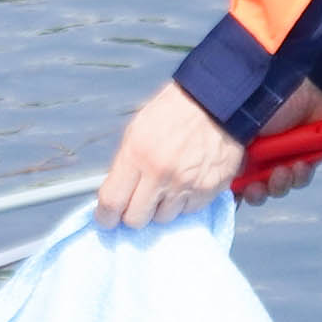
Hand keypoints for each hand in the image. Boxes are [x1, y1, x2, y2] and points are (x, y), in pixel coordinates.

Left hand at [95, 78, 245, 228]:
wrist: (215, 103)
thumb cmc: (173, 113)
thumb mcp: (136, 132)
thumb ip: (125, 166)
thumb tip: (115, 194)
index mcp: (137, 155)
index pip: (112, 202)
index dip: (106, 216)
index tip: (107, 218)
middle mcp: (161, 174)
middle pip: (136, 219)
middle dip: (133, 213)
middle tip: (137, 202)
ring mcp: (186, 184)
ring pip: (163, 218)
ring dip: (160, 208)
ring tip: (166, 186)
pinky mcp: (209, 190)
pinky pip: (188, 211)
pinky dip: (184, 203)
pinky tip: (185, 183)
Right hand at [235, 80, 321, 204]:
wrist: (309, 90)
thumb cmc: (268, 101)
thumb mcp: (240, 128)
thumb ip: (230, 154)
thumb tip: (226, 179)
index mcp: (242, 146)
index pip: (233, 177)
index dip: (233, 191)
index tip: (234, 198)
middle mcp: (261, 154)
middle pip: (255, 187)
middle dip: (257, 193)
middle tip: (257, 189)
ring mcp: (285, 157)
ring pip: (279, 186)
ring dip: (280, 184)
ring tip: (283, 171)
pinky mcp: (308, 157)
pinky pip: (301, 178)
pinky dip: (300, 175)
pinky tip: (301, 165)